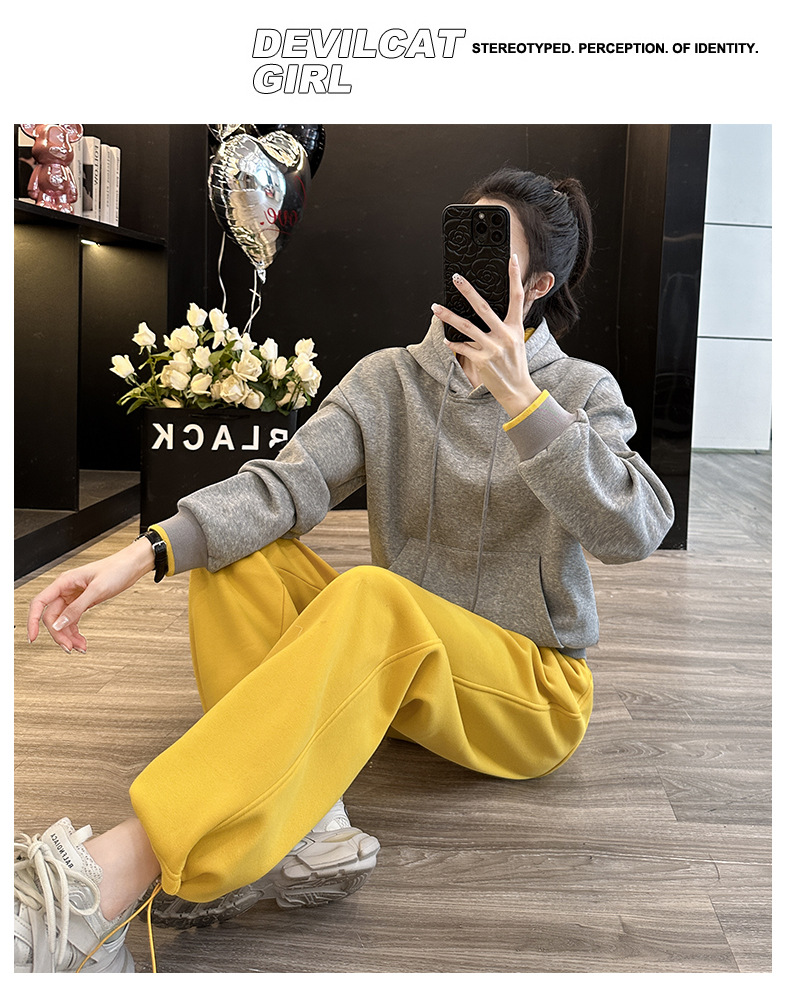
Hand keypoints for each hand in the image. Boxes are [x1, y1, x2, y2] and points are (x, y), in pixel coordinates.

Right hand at [27, 538, 155, 652]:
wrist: (131, 566)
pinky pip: (73, 620)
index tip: (33, 637)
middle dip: (59, 634)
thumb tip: (59, 624)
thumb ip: (77, 608)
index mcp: (64, 582)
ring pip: (63, 621)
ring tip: (80, 647)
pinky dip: (76, 632)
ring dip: (68, 636)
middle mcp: (66, 590)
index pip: (40, 603)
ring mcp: (74, 597)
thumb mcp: (97, 590)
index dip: (33, 621)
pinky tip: (81, 640)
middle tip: (69, 648)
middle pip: (52, 617)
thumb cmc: (116, 569)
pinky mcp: (83, 602)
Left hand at [432, 253, 541, 417]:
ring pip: (466, 326)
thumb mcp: (517, 341)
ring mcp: (493, 348)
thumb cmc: (515, 365)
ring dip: (448, 316)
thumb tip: (490, 312)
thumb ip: (506, 325)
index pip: (517, 296)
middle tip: (456, 278)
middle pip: (483, 307)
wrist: (518, 390)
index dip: (515, 276)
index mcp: (515, 328)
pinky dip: (454, 343)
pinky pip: (462, 347)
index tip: (512, 258)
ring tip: (435, 307)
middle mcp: (505, 335)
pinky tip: (447, 340)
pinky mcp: (482, 360)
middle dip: (468, 291)